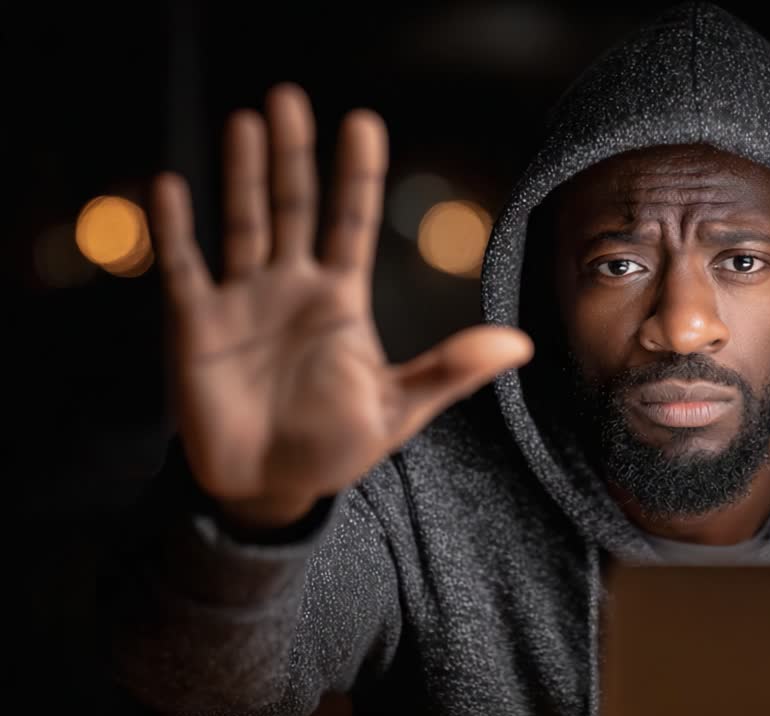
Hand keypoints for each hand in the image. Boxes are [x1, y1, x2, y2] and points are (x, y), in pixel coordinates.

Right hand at [152, 83, 531, 529]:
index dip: (357, 175)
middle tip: (290, 97)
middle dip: (293, 155)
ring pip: (242, 223)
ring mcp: (243, 300)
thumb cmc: (335, 446)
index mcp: (340, 300)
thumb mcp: (399, 409)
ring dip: (242, 174)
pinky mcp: (197, 324)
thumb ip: (451, 370)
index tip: (363, 121)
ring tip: (245, 122)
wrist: (269, 487)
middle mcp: (292, 287)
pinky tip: (171, 187)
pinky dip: (175, 229)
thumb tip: (523, 345)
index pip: (352, 222)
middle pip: (294, 207)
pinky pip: (184, 267)